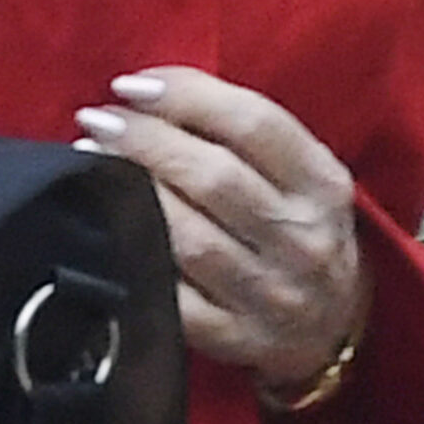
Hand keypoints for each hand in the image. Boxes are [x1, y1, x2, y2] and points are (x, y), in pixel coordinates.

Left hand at [74, 66, 363, 389]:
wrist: (332, 324)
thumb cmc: (295, 223)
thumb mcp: (299, 171)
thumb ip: (240, 131)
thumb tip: (150, 93)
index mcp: (322, 183)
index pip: (254, 124)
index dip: (186, 96)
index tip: (130, 85)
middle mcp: (303, 239)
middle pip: (215, 178)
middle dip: (145, 140)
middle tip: (97, 120)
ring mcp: (271, 294)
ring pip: (190, 240)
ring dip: (131, 193)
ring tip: (91, 161)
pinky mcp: (236, 338)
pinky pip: (175, 301)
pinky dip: (135, 261)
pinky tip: (103, 230)